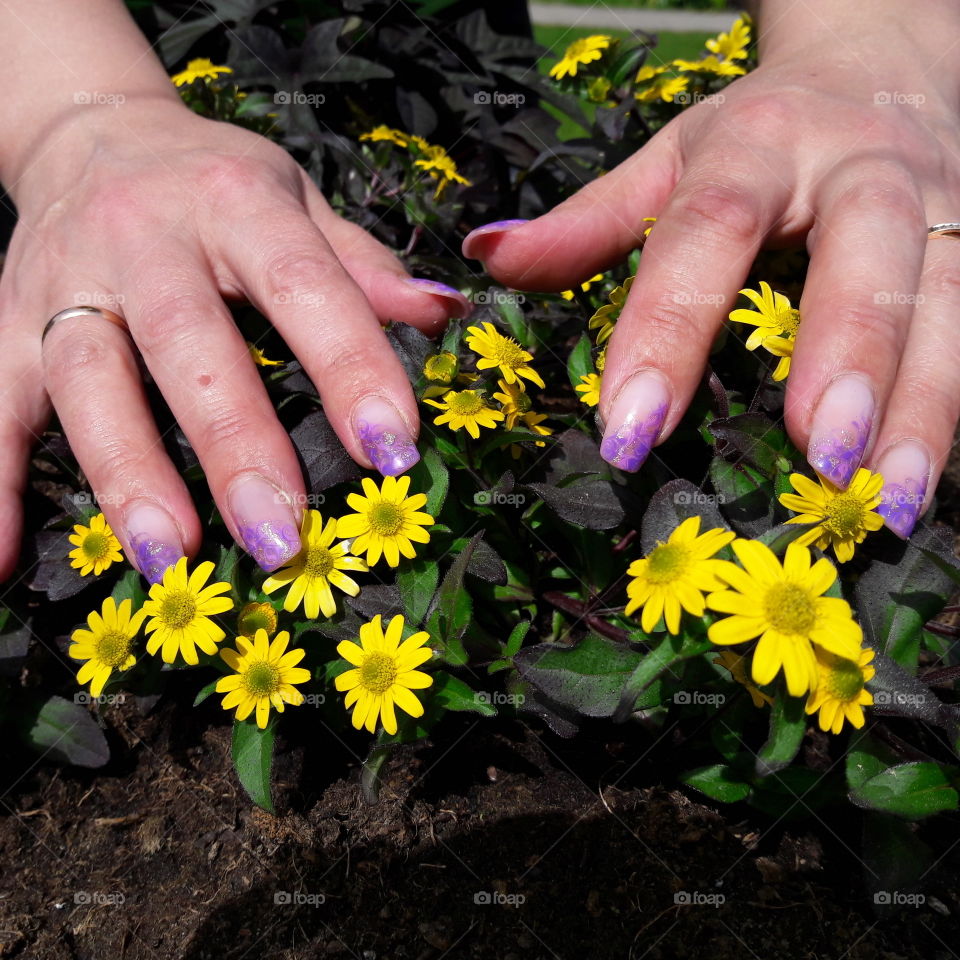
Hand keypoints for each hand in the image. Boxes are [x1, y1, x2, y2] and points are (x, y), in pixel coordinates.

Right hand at [0, 97, 470, 580]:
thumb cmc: (217, 184)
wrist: (95, 134)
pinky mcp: (7, 322)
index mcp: (235, 202)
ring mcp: (65, 283)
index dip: (351, 365)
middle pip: (188, 343)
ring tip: (172, 557)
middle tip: (280, 538)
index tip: (392, 449)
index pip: (304, 284)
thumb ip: (363, 266)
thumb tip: (444, 315)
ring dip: (127, 473)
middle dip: (235, 444)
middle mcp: (143, 237)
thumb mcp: (297, 201)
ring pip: (89, 379)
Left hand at [465, 36, 959, 538]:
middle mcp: (858, 169)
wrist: (881, 63)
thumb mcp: (668, 163)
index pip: (707, 230)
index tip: (630, 428)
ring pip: (951, 296)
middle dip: (847, 352)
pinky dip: (955, 405)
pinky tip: (924, 480)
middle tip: (817, 453)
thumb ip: (587, 222)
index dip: (668, 328)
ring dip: (926, 401)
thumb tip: (487, 253)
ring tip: (892, 495)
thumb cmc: (757, 137)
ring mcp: (941, 203)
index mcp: (758, 145)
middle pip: (864, 250)